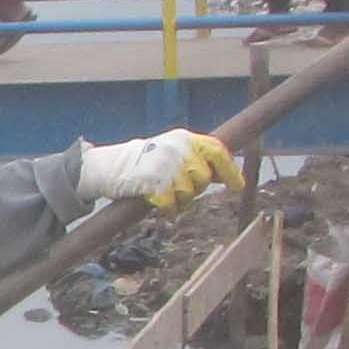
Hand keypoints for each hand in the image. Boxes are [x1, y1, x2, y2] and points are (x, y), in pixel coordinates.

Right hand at [80, 129, 246, 214]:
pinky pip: (172, 206)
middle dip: (195, 188)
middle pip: (203, 178)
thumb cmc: (145, 161)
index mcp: (185, 138)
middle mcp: (178, 149)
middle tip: (178, 188)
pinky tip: (158, 204)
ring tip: (164, 193)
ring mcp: (167, 166)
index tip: (237, 186)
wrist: (111, 166)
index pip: (217, 151)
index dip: (230, 170)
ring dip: (179, 200)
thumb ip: (197, 159)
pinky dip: (167, 210)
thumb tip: (225, 175)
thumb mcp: (173, 151)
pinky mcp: (155, 184)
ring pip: (189, 194)